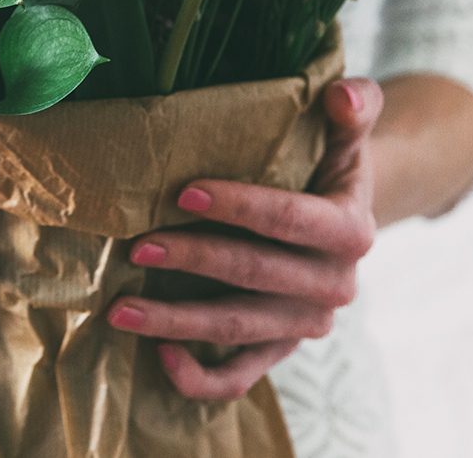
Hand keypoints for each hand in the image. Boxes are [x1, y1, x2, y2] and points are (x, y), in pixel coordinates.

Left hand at [105, 77, 383, 399]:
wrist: (342, 221)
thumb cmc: (329, 166)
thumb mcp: (348, 135)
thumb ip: (353, 107)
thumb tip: (342, 95)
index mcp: (350, 231)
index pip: (289, 219)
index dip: (239, 206)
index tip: (182, 192)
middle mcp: (333, 286)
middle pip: (253, 275)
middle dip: (192, 259)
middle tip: (135, 244)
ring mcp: (305, 324)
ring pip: (236, 329)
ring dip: (176, 321)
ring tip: (119, 309)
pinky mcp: (280, 350)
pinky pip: (240, 376)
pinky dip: (200, 377)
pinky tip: (159, 357)